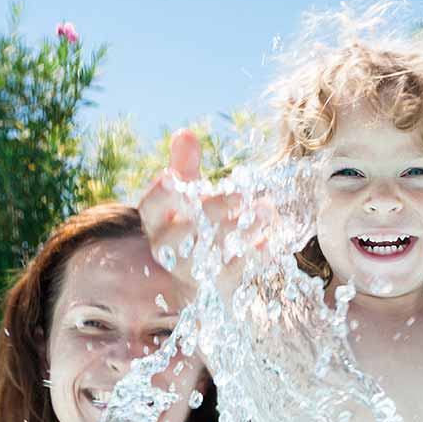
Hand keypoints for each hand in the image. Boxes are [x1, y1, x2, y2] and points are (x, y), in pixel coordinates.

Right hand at [137, 130, 273, 293]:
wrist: (206, 273)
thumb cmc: (194, 221)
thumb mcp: (188, 192)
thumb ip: (185, 165)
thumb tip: (184, 134)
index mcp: (156, 222)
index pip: (150, 207)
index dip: (160, 194)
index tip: (172, 176)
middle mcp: (168, 249)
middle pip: (183, 234)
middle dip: (213, 212)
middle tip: (241, 195)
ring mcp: (192, 271)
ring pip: (211, 255)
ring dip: (240, 231)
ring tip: (265, 211)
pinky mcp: (217, 287)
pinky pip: (236, 273)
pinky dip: (256, 253)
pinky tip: (272, 236)